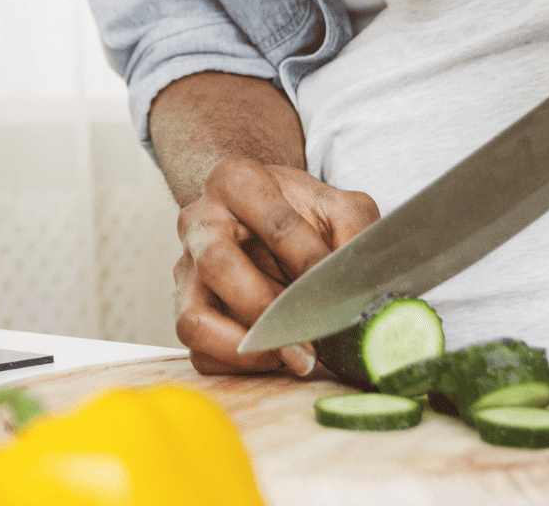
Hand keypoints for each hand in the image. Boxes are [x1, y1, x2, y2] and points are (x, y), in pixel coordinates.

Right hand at [172, 157, 377, 375]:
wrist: (264, 214)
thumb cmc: (297, 211)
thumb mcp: (335, 205)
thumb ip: (355, 231)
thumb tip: (362, 283)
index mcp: (235, 182)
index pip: (272, 222)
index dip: (308, 259)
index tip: (335, 290)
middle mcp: (200, 222)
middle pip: (216, 265)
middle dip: (266, 310)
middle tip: (308, 343)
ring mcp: (187, 268)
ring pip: (193, 318)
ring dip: (244, 349)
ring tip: (288, 359)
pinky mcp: (185, 308)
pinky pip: (199, 351)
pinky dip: (236, 367)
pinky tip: (274, 360)